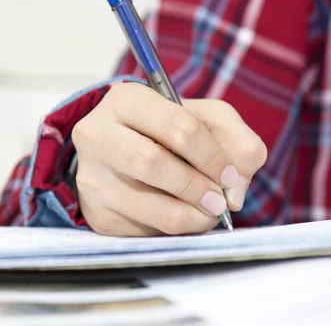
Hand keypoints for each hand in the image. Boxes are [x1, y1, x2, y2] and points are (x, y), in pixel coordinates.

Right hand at [71, 83, 267, 236]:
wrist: (127, 154)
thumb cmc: (172, 132)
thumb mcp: (209, 120)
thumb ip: (238, 143)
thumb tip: (235, 192)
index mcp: (128, 99)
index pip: (179, 126)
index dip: (213, 156)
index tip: (229, 176)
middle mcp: (98, 134)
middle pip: (153, 163)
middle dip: (197, 186)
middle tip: (220, 201)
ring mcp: (92, 176)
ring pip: (149, 205)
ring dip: (191, 215)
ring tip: (209, 213)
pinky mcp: (98, 213)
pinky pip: (143, 230)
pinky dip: (174, 229)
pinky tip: (183, 216)